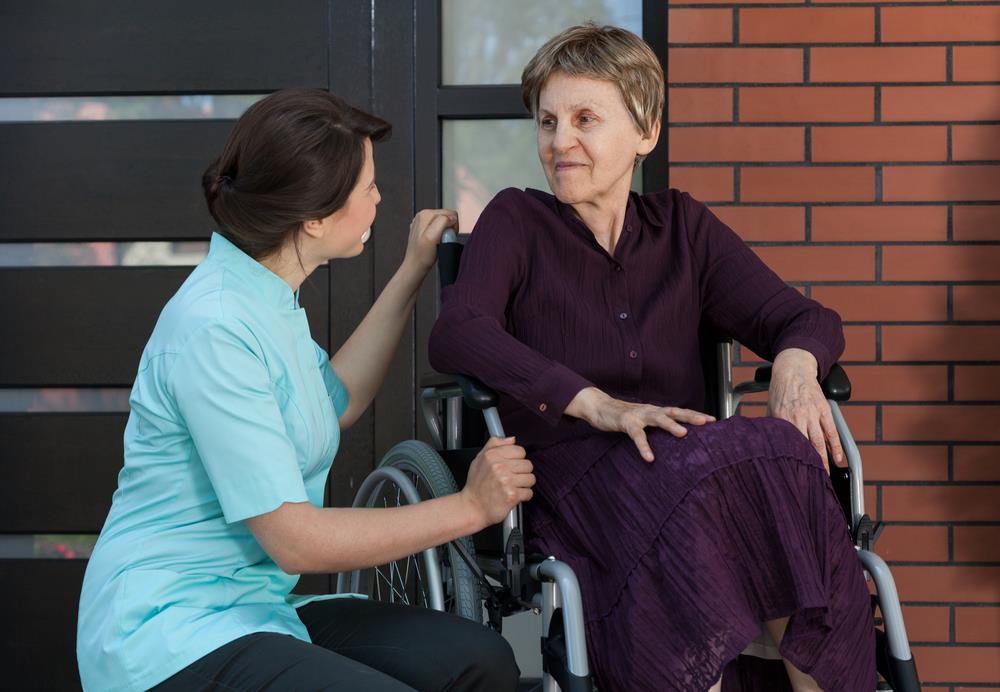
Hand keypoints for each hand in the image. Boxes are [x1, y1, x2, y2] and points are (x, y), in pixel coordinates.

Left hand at [402, 208, 457, 274]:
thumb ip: (443, 222)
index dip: (453, 226)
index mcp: (425, 214)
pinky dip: (441, 235)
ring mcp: (424, 222)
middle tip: (442, 240)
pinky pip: (441, 228)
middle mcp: (423, 215)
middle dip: (449, 229)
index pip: (450, 213)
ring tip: (439, 242)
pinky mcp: (426, 229)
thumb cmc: (422, 256)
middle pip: (448, 216)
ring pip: (445, 223)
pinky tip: (436, 242)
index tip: (446, 236)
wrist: (415, 266)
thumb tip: (452, 217)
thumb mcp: (432, 237)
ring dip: (446, 233)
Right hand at [461, 436, 534, 528]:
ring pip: (531, 478)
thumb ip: (494, 444)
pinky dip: (524, 496)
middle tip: (512, 478)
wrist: (472, 507)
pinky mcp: (511, 495)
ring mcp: (506, 481)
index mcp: (492, 455)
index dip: (517, 459)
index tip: (511, 466)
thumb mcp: (479, 459)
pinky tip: (513, 496)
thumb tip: (512, 439)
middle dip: (522, 473)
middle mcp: (499, 467)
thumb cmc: (476, 485)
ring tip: (514, 487)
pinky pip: (529, 492)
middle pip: (528, 464)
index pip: (520, 451)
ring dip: (524, 485)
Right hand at [566, 387, 713, 462]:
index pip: (679, 411)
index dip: (695, 414)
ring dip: (671, 425)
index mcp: (656, 411)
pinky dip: (644, 446)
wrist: (599, 407)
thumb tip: (673, 437)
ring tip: (683, 433)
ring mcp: (638, 415)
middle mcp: (651, 410)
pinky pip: (637, 435)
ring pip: (658, 418)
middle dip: (691, 416)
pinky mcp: (626, 422)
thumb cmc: (623, 417)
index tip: (713, 420)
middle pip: (674, 411)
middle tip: (706, 422)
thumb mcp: (643, 420)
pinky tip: (649, 457)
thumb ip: (656, 426)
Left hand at [767, 348, 843, 471]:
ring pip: (819, 442)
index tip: (792, 476)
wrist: (793, 369)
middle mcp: (797, 417)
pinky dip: (835, 446)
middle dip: (807, 466)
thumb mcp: (770, 408)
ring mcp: (813, 413)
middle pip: (804, 447)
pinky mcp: (824, 409)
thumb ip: (769, 427)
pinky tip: (838, 458)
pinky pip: (832, 431)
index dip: (790, 462)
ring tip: (824, 476)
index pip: (786, 445)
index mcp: (782, 418)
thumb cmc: (779, 391)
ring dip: (823, 461)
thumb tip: (762, 445)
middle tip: (810, 482)